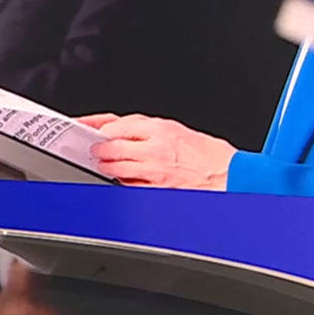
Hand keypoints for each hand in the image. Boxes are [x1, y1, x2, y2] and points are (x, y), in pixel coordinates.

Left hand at [86, 114, 235, 190]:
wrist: (229, 176)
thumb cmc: (207, 153)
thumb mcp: (176, 129)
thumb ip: (147, 128)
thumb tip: (119, 128)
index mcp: (159, 128)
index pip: (115, 124)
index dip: (95, 125)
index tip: (84, 127)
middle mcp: (154, 148)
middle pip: (111, 146)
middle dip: (99, 148)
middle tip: (96, 150)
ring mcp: (154, 171)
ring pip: (115, 167)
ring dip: (107, 166)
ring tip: (105, 164)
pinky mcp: (157, 190)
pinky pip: (129, 186)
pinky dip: (123, 182)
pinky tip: (123, 179)